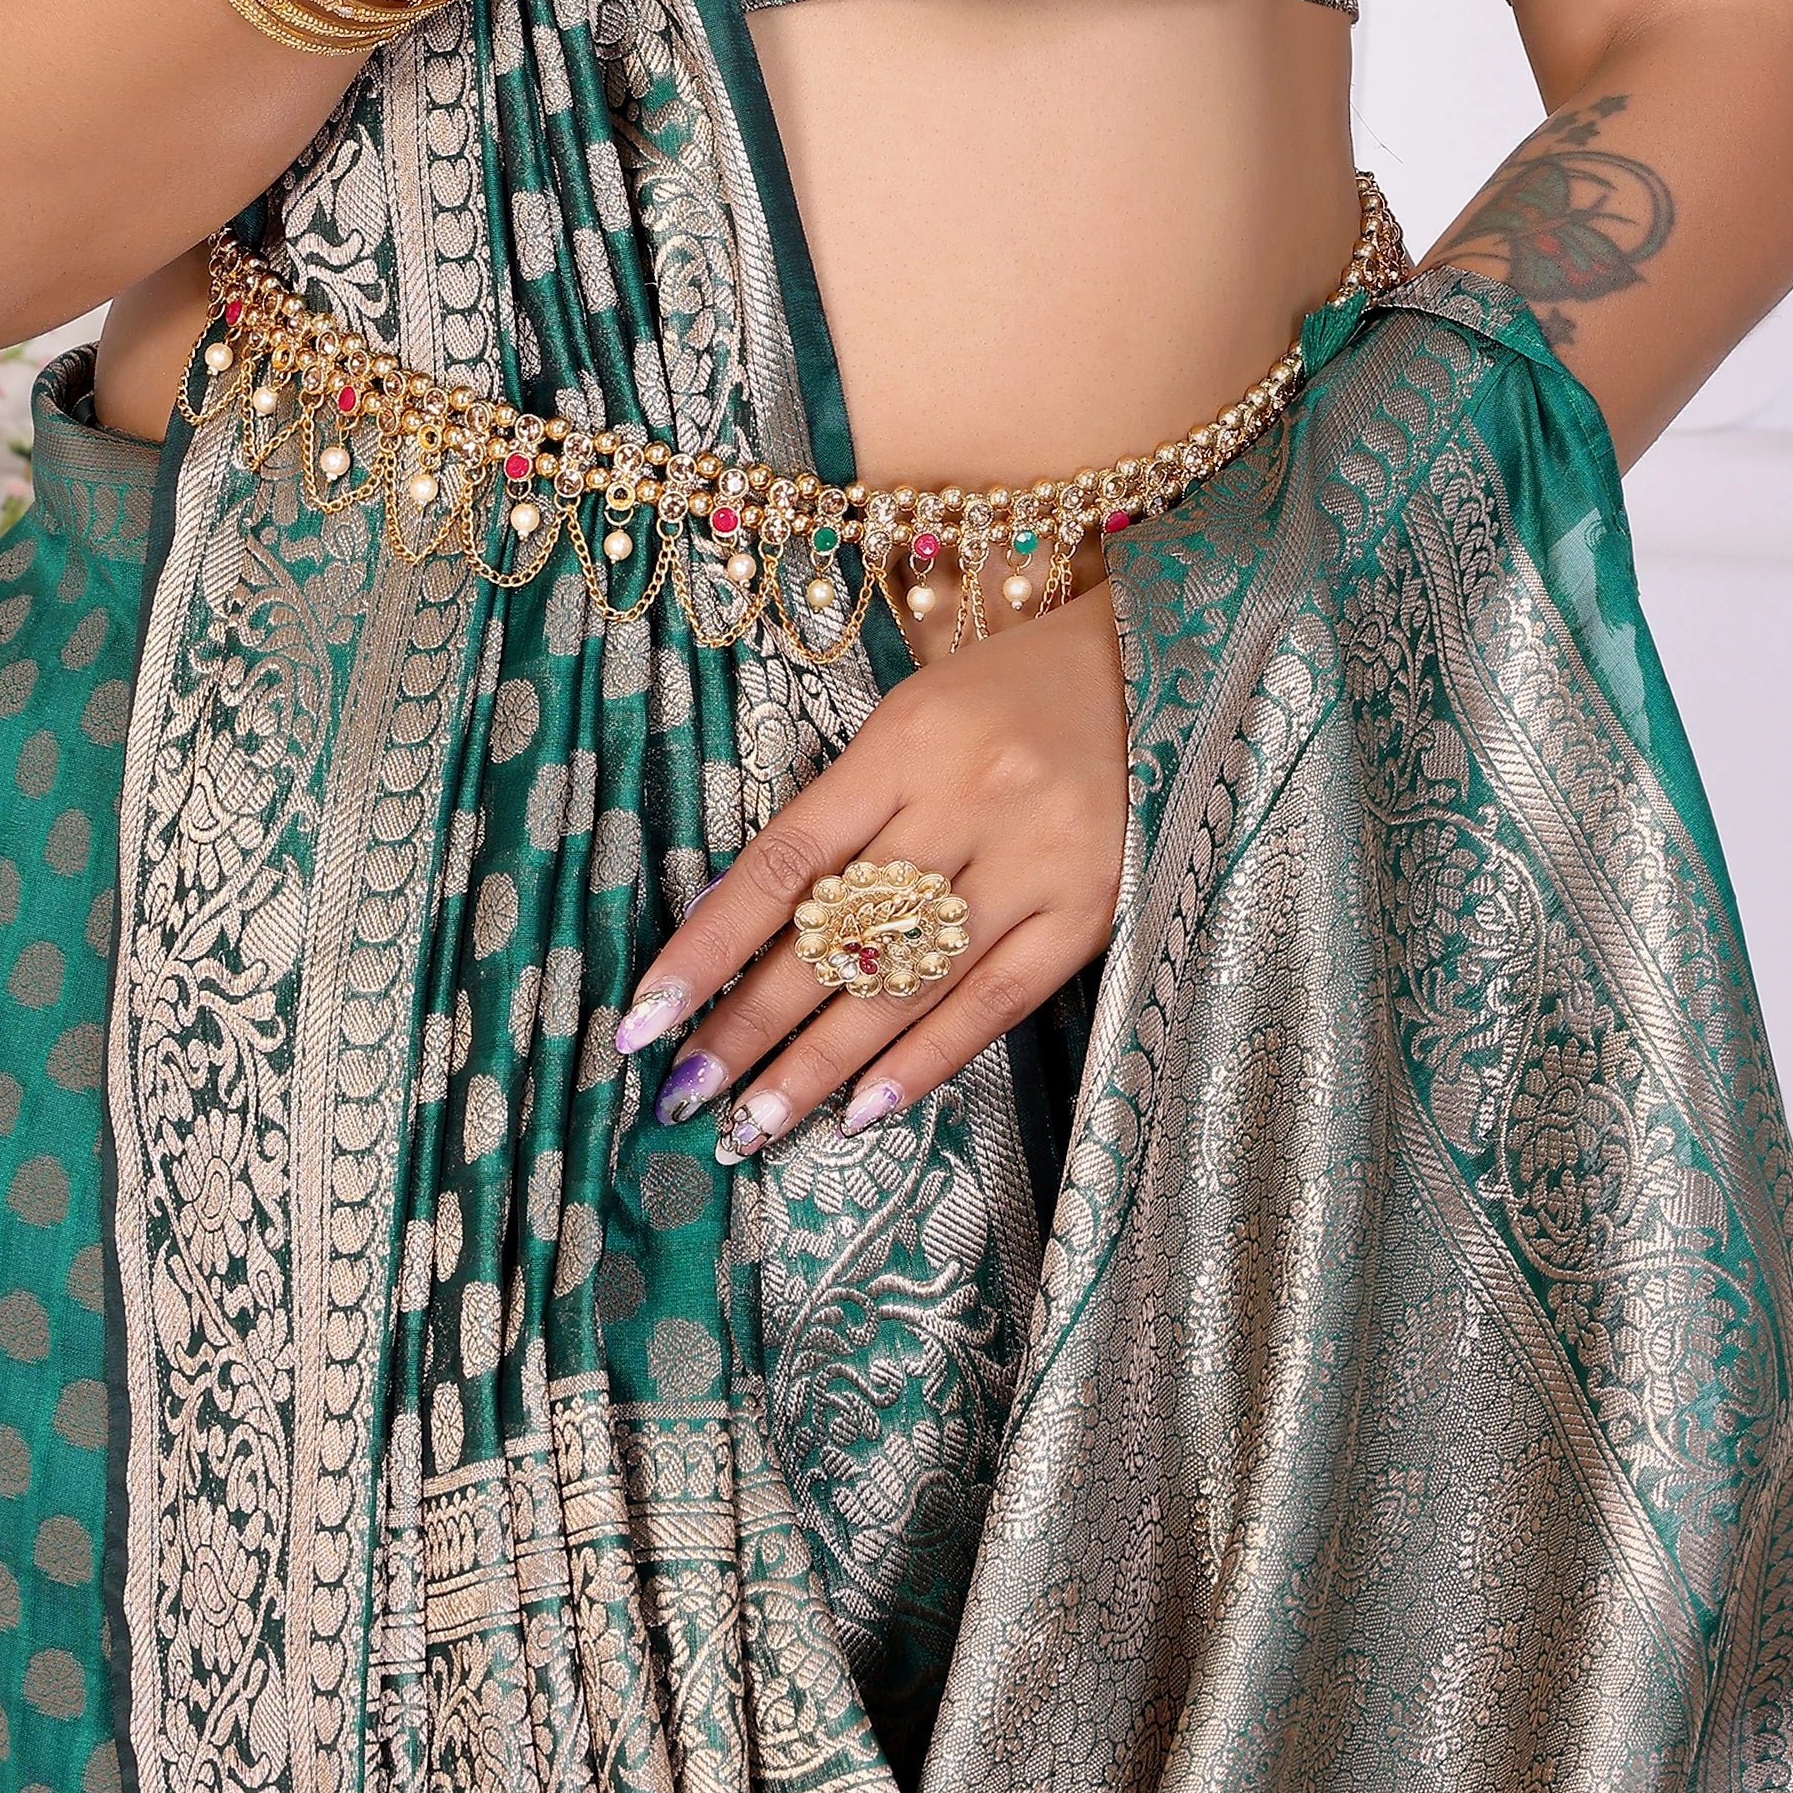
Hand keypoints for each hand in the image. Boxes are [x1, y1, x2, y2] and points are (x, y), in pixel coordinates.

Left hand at [611, 585, 1129, 1151]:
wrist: (1147, 671)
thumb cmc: (1002, 696)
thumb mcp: (907, 722)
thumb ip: (838, 814)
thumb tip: (737, 926)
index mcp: (907, 743)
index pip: (784, 862)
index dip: (709, 947)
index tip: (645, 1019)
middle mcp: (969, 802)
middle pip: (838, 937)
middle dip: (751, 1024)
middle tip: (687, 1095)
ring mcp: (1035, 863)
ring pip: (907, 985)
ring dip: (821, 1065)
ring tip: (755, 1122)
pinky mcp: (1089, 913)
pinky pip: (992, 1005)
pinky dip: (923, 1062)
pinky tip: (861, 1109)